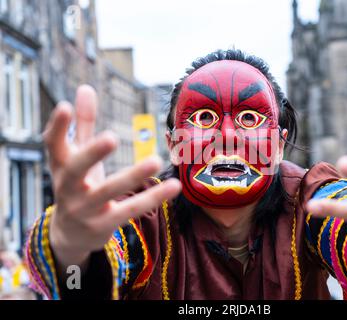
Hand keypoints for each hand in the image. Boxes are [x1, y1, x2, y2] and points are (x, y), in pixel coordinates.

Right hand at [45, 85, 181, 268]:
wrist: (70, 235)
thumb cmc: (77, 186)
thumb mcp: (76, 157)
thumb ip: (83, 124)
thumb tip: (85, 88)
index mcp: (60, 167)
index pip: (53, 146)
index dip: (58, 127)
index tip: (66, 106)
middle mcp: (67, 188)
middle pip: (75, 171)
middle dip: (91, 154)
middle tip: (110, 137)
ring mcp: (84, 209)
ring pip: (108, 192)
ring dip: (132, 176)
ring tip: (155, 160)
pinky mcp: (104, 225)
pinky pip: (130, 210)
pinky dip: (152, 198)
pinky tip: (174, 186)